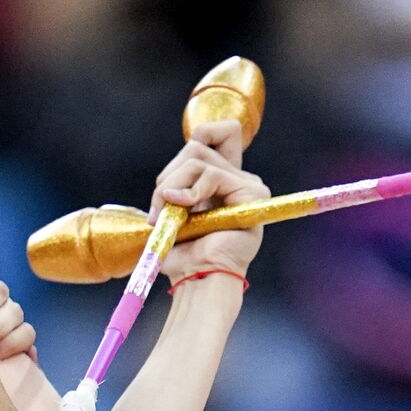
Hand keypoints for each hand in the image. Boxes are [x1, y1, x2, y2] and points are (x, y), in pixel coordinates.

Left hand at [146, 120, 270, 283]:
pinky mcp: (252, 193)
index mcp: (221, 179)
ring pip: (198, 157)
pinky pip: (212, 174)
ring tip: (166, 216)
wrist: (197, 278)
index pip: (217, 132)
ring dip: (171, 186)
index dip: (197, 138)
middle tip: (158, 210)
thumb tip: (167, 180)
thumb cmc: (184, 255)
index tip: (175, 177)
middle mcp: (238, 178)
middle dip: (167, 175)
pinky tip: (182, 207)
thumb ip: (174, 183)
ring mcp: (248, 185)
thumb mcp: (171, 212)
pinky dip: (189, 190)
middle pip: (197, 145)